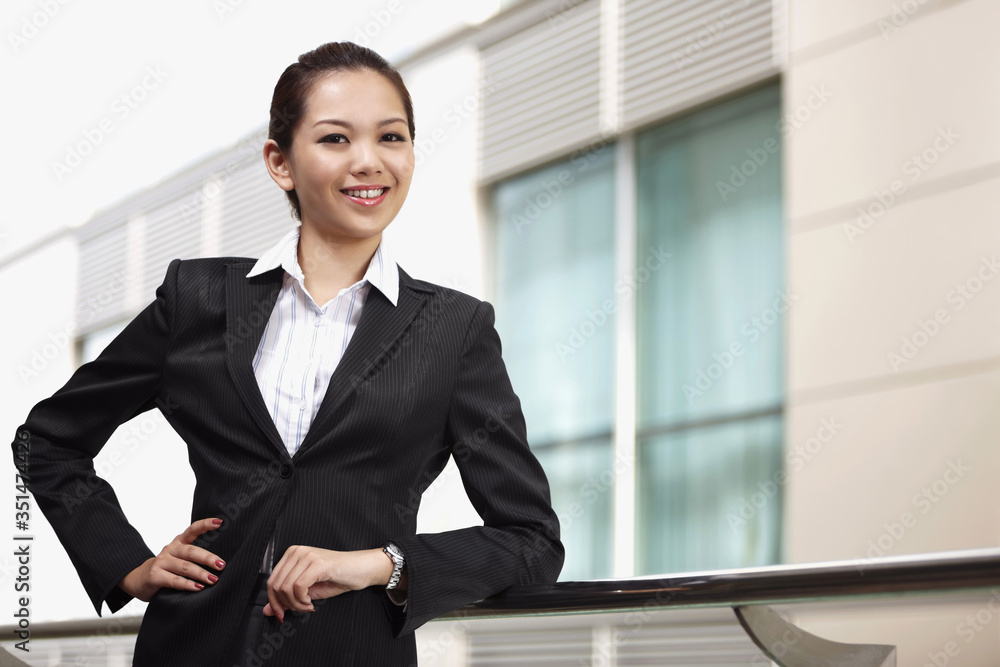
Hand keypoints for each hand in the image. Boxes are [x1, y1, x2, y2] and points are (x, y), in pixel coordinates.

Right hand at [117, 518, 225, 600]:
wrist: (138, 579)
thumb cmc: (166, 569)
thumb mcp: (179, 559)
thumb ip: (194, 558)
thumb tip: (220, 563)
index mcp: (178, 542)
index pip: (192, 530)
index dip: (205, 525)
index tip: (220, 522)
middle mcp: (170, 549)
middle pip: (191, 551)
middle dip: (208, 558)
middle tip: (221, 565)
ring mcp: (161, 562)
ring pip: (185, 567)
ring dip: (201, 574)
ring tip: (213, 579)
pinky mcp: (155, 575)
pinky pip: (174, 580)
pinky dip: (188, 584)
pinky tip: (198, 587)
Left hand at [263, 546, 391, 621]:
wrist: (361, 569)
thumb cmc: (336, 577)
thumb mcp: (307, 590)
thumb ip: (286, 599)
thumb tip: (267, 610)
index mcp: (292, 554)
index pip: (271, 580)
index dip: (273, 601)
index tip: (281, 614)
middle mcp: (297, 551)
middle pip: (275, 585)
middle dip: (285, 604)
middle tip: (299, 610)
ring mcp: (307, 555)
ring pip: (286, 588)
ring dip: (296, 604)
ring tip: (308, 605)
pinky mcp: (318, 563)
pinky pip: (299, 587)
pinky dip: (302, 601)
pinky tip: (311, 603)